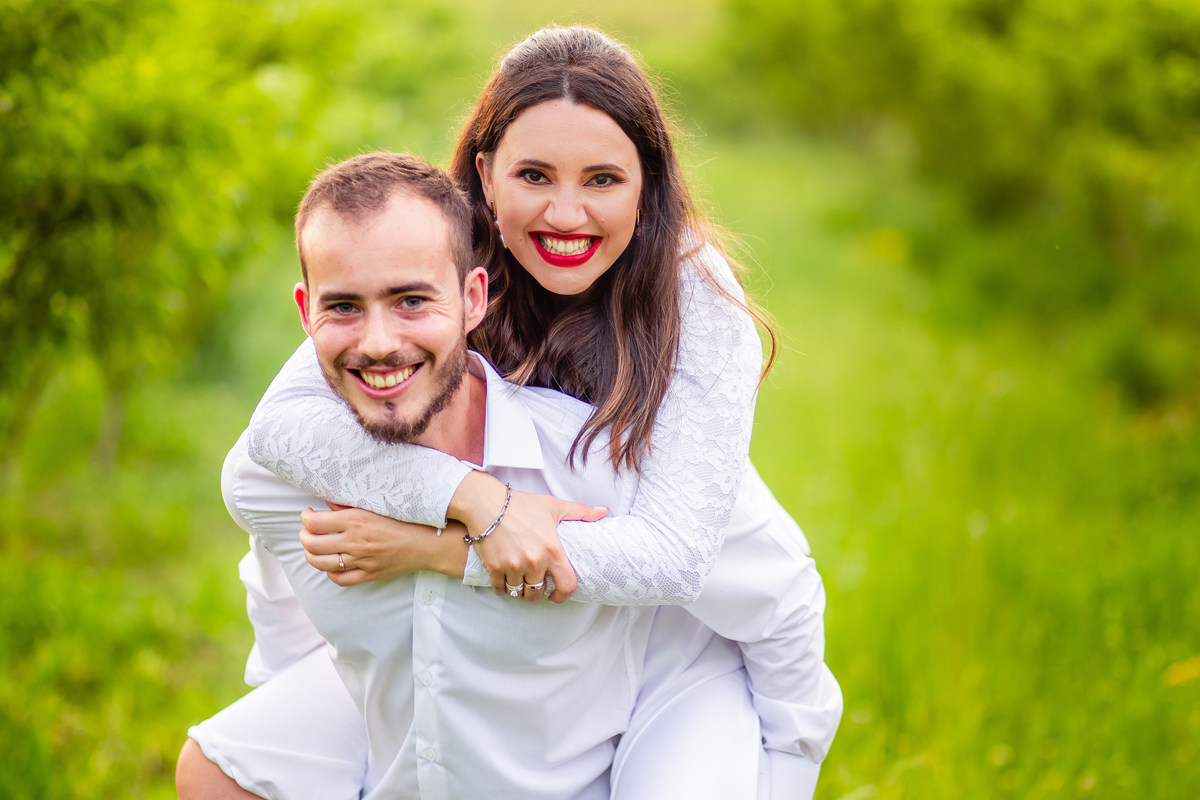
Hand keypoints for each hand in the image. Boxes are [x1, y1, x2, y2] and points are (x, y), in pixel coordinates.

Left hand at [300, 504, 467, 586]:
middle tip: (307, 531)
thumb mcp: (376, 506)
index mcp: (356, 520)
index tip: (308, 514)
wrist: (428, 543)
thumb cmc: (405, 520)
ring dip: (311, 555)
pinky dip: (330, 572)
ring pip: (320, 563)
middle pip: (312, 544)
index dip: (305, 518)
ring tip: (314, 548)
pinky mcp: (368, 574)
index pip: (314, 522)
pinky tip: (332, 564)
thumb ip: (349, 506)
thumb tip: (327, 504)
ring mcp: (361, 561)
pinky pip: (338, 579)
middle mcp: (355, 541)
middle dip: (304, 536)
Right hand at [452, 475, 606, 602]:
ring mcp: (513, 566)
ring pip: (519, 594)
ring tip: (519, 582)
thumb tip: (603, 511)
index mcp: (552, 550)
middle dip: (537, 593)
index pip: (566, 585)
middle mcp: (534, 562)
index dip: (564, 595)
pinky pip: (500, 590)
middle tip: (534, 585)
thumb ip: (580, 512)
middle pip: (538, 594)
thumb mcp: (553, 506)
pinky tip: (504, 580)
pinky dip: (502, 588)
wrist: (486, 503)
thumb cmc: (521, 504)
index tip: (557, 596)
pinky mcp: (494, 568)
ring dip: (519, 591)